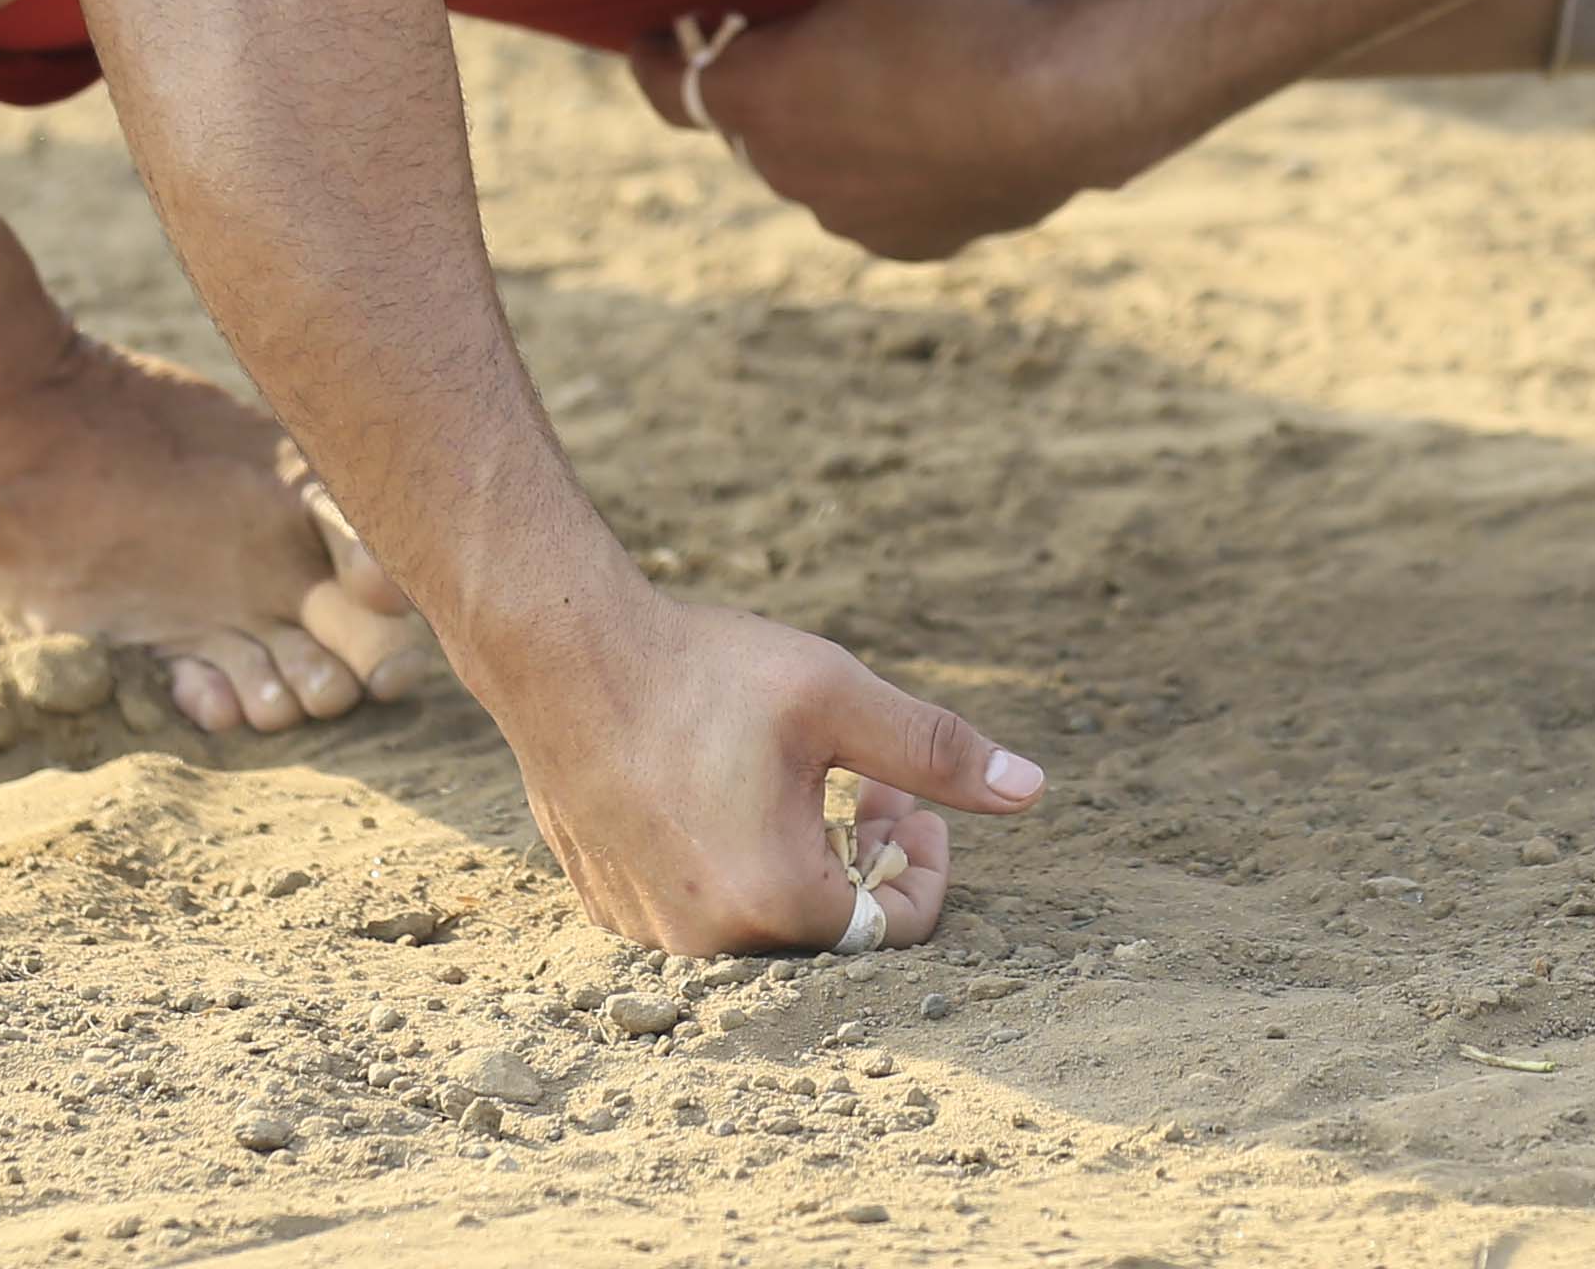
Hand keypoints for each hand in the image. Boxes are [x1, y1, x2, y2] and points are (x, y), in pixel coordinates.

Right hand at [485, 582, 1046, 953]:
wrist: (561, 655)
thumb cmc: (702, 672)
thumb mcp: (838, 700)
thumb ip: (936, 753)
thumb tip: (1034, 790)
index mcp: (773, 898)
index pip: (891, 931)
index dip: (925, 870)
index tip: (921, 807)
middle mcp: (706, 940)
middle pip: (828, 931)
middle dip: (868, 862)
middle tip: (874, 790)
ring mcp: (650, 931)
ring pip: (762, 922)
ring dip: (803, 865)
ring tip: (807, 787)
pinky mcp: (611, 908)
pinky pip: (699, 912)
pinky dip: (736, 868)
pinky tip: (730, 798)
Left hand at [625, 0, 1137, 261]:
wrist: (1060, 104)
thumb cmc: (951, 18)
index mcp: (757, 99)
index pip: (672, 87)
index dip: (652, 58)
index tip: (643, 40)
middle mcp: (790, 172)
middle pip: (751, 126)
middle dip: (761, 85)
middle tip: (785, 41)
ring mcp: (854, 216)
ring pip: (819, 169)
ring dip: (829, 133)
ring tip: (872, 87)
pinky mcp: (918, 241)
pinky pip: (884, 203)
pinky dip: (891, 171)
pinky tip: (928, 137)